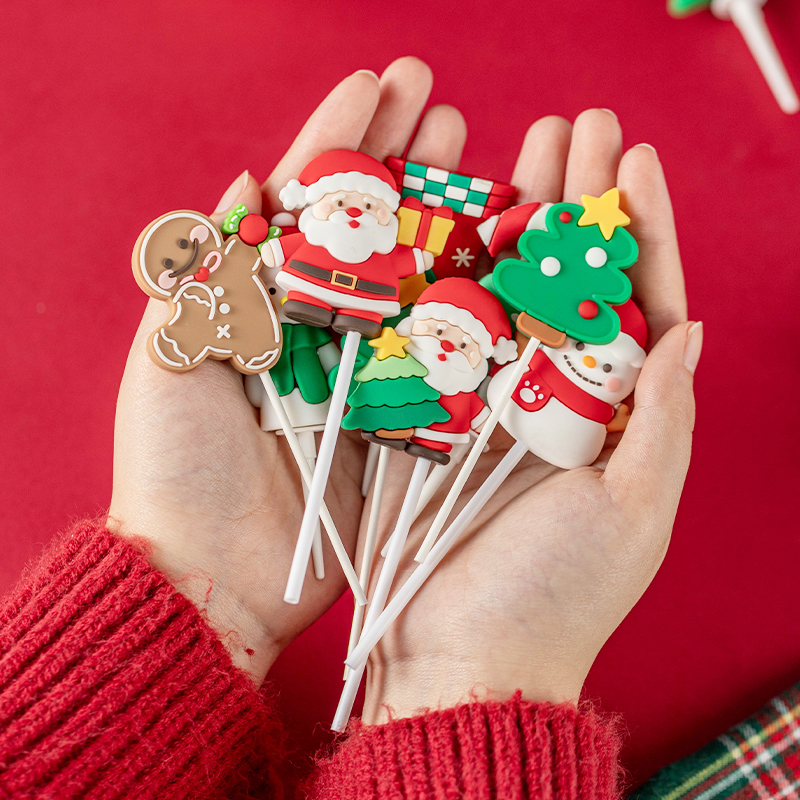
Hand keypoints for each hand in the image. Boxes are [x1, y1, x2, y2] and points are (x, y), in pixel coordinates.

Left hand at [109, 58, 439, 682]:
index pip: (306, 204)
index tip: (379, 84)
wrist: (213, 576)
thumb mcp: (170, 361)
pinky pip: (442, 356)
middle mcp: (318, 329)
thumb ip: (203, 278)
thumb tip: (244, 182)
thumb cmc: (178, 468)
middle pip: (369, 231)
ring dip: (447, 220)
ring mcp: (364, 373)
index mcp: (262, 304)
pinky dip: (472, 308)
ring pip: (415, 281)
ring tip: (484, 157)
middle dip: (403, 163)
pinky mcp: (398, 422)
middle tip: (442, 105)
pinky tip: (502, 260)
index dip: (342, 140)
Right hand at [361, 109, 699, 721]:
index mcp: (612, 413)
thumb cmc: (555, 595)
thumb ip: (662, 424)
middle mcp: (550, 394)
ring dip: (511, 221)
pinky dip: (440, 277)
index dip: (638, 231)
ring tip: (517, 147)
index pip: (634, 302)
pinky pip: (437, 331)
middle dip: (576, 202)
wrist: (460, 654)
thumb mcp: (633, 513)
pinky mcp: (425, 409)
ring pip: (502, 291)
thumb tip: (692, 329)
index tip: (635, 161)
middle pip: (566, 280)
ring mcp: (484, 396)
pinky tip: (444, 219)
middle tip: (577, 125)